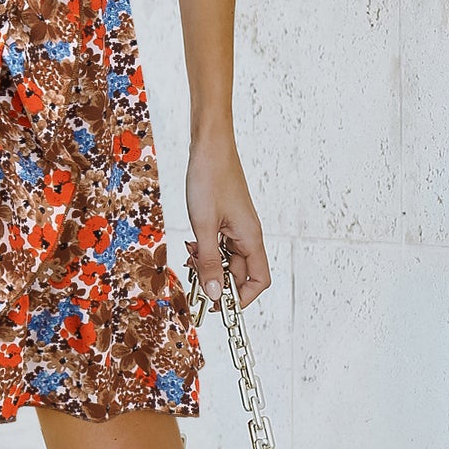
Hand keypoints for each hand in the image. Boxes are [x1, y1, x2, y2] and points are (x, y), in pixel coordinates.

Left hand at [185, 130, 270, 311]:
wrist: (209, 143)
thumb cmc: (209, 178)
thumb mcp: (203, 223)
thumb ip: (208, 260)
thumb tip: (215, 295)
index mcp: (251, 237)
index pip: (258, 281)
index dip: (241, 298)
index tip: (218, 304)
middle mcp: (248, 234)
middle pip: (240, 272)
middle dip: (218, 281)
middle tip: (194, 280)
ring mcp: (236, 225)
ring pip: (226, 258)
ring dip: (208, 264)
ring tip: (189, 258)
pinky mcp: (225, 216)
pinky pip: (218, 243)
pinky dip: (204, 248)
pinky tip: (190, 243)